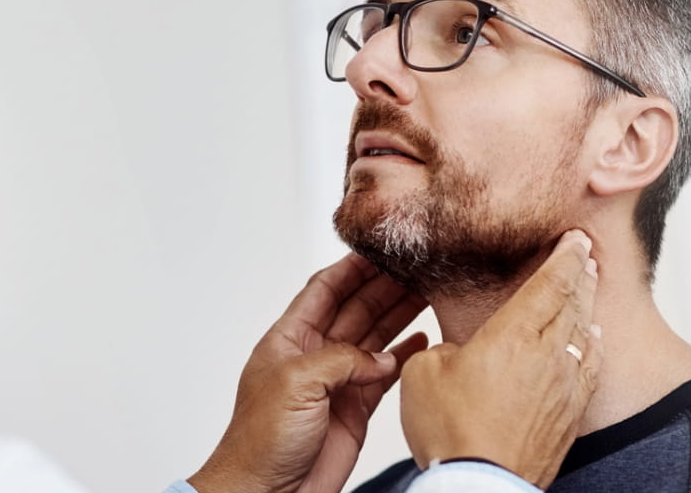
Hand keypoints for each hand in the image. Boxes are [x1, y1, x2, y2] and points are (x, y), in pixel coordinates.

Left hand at [189, 253, 430, 492]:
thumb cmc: (260, 442)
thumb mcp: (296, 383)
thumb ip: (340, 359)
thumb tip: (379, 357)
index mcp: (288, 340)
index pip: (323, 290)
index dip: (351, 268)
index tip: (381, 248)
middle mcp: (313, 356)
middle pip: (355, 308)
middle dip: (385, 287)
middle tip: (419, 267)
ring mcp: (336, 382)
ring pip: (374, 337)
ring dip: (400, 315)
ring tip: (430, 293)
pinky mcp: (355, 409)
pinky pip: (385, 373)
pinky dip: (405, 355)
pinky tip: (424, 338)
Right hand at [397, 230, 601, 488]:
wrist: (480, 484)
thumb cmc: (450, 431)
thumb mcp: (423, 373)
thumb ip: (444, 349)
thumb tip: (458, 353)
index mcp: (513, 335)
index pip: (550, 283)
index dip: (565, 255)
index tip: (575, 237)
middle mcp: (548, 354)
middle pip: (574, 302)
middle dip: (581, 273)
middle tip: (586, 253)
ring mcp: (565, 385)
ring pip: (584, 333)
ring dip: (588, 305)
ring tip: (590, 287)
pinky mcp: (570, 414)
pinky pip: (589, 368)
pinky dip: (592, 346)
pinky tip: (591, 340)